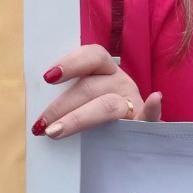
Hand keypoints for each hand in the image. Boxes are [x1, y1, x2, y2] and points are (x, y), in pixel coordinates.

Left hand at [31, 44, 160, 137]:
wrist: (126, 136)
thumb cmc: (92, 111)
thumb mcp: (80, 96)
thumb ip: (64, 93)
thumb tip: (38, 103)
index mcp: (104, 69)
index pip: (91, 55)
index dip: (71, 63)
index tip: (48, 77)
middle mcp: (119, 82)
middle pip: (90, 87)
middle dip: (61, 106)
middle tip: (41, 124)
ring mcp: (133, 102)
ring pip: (108, 106)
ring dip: (80, 118)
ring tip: (54, 132)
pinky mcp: (145, 125)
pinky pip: (151, 117)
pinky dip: (153, 109)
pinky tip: (154, 101)